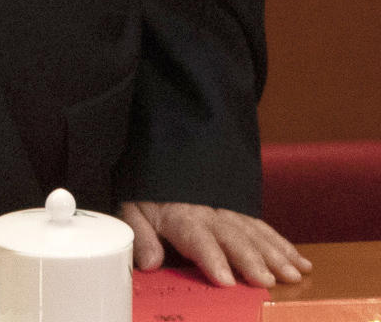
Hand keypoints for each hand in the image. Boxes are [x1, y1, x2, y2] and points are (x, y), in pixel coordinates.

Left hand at [119, 201, 312, 287]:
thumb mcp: (134, 209)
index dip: (211, 258)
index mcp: (181, 215)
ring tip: (293, 274)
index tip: (226, 279)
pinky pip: (264, 226)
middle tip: (268, 281)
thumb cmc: (149, 193)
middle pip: (233, 236)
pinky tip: (300, 261)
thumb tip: (149, 263)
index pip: (197, 238)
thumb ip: (141, 235)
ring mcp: (228, 210)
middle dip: (252, 259)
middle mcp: (209, 212)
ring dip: (276, 254)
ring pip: (255, 232)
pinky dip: (283, 244)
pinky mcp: (240, 210)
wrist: (163, 154)